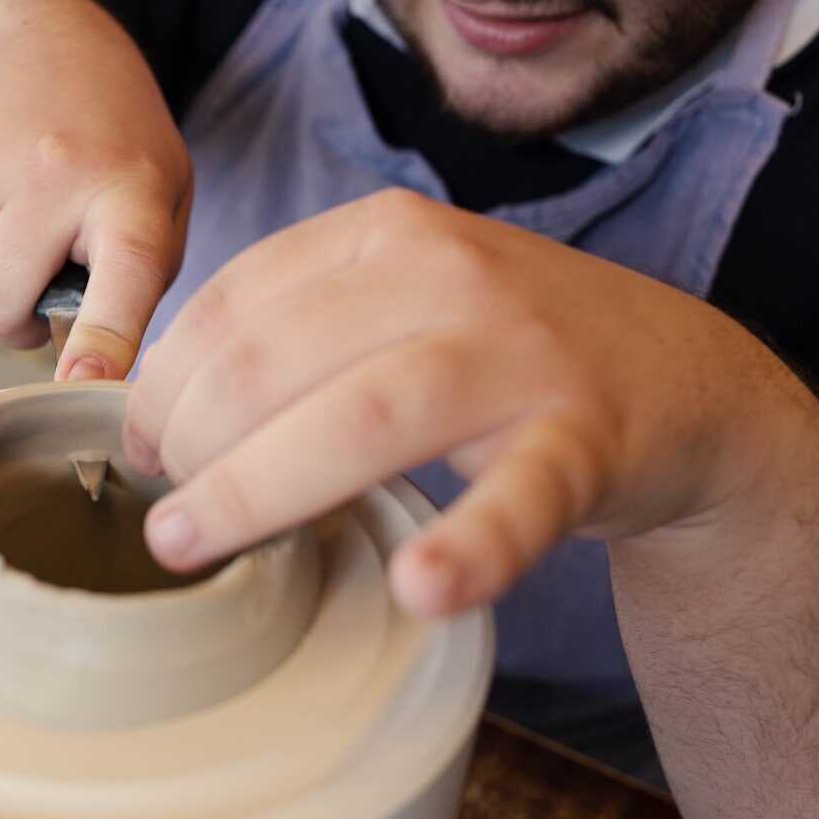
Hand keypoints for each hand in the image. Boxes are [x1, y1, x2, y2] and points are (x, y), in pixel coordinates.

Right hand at [0, 16, 191, 379]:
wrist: (26, 31)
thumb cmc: (113, 134)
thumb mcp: (165, 188)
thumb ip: (145, 272)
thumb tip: (99, 361)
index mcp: (130, 190)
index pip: (122, 273)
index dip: (103, 336)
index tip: (84, 379)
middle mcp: (56, 174)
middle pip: (1, 300)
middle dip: (13, 320)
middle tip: (42, 290)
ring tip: (27, 210)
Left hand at [121, 188, 818, 615]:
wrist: (681, 376)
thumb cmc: (501, 349)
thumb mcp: (398, 299)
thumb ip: (295, 329)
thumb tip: (161, 408)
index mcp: (386, 231)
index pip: (235, 299)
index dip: (164, 382)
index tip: (137, 447)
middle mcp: (448, 272)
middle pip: (274, 360)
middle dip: (189, 442)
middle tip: (164, 517)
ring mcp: (520, 354)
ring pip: (365, 418)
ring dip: (259, 487)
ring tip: (194, 544)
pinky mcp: (585, 439)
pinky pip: (520, 496)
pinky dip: (471, 543)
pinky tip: (421, 587)